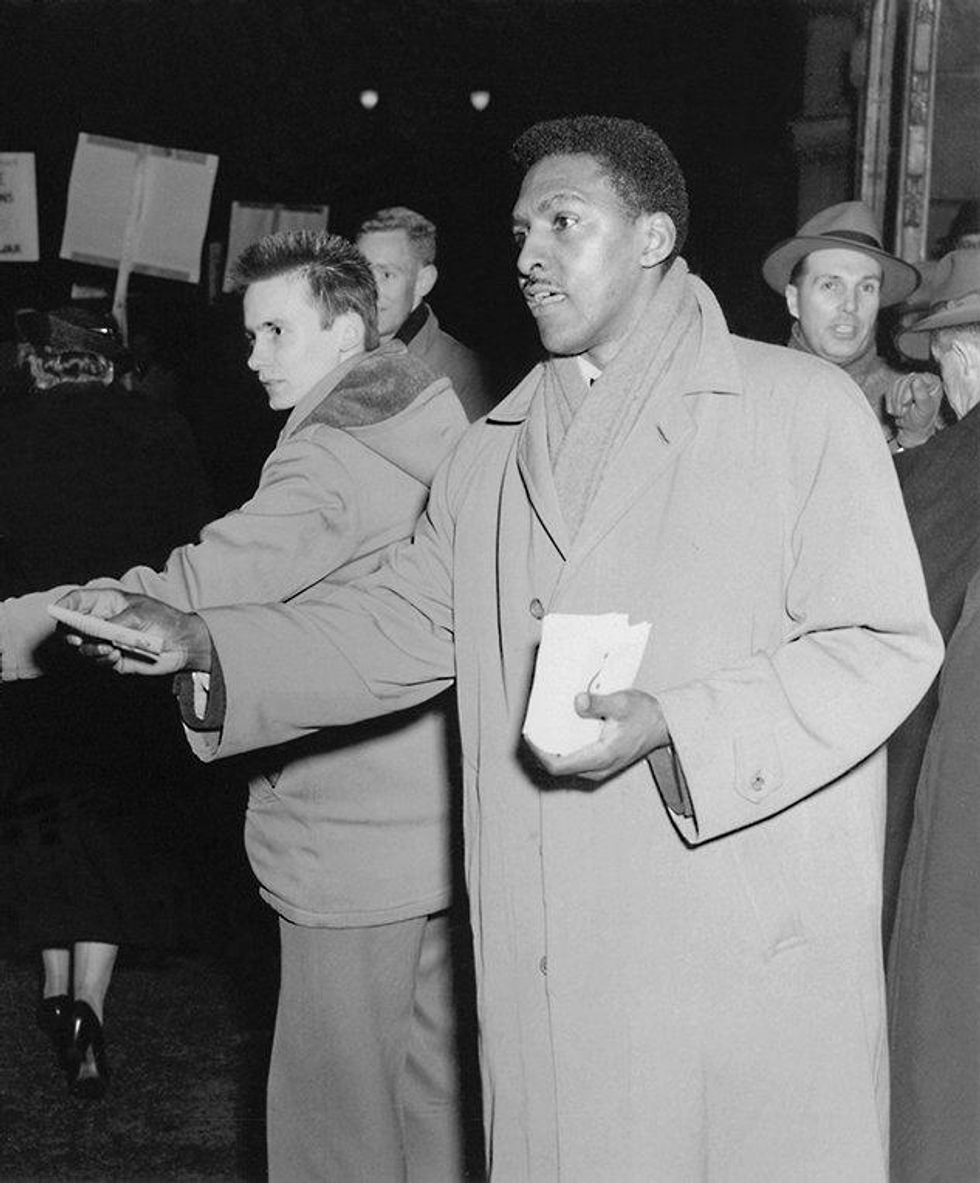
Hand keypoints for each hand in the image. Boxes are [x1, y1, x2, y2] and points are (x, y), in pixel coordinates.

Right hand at [54, 588, 212, 675]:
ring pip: (82, 647)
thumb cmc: (165, 620)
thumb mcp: (140, 615)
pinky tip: (117, 655)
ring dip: (91, 649)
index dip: (64, 606)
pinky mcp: (113, 658)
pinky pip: (98, 661)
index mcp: (106, 602)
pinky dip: (104, 659)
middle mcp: (101, 621)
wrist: (184, 643)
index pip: (76, 601)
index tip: (58, 613)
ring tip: (110, 649)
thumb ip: (116, 622)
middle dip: (70, 634)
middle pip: (71, 627)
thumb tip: (97, 632)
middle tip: (78, 639)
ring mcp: (106, 640)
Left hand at [526, 688, 669, 783]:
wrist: (665, 725)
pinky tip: (560, 733)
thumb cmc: (646, 715)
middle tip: (534, 729)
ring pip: (567, 767)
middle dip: (542, 750)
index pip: (558, 766)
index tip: (530, 736)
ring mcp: (600, 769)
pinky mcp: (602, 764)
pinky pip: (575, 762)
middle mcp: (598, 769)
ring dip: (552, 751)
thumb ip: (599, 703)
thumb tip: (577, 702)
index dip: (539, 752)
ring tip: (543, 730)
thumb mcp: (622, 703)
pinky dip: (563, 750)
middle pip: (559, 768)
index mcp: (601, 757)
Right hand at [887, 372, 942, 446]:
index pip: (916, 378)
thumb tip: (916, 380)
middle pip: (904, 381)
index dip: (907, 390)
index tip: (905, 403)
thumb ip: (922, 395)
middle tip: (903, 411)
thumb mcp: (924, 409)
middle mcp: (922, 379)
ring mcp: (910, 382)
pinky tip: (895, 411)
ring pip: (895, 385)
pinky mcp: (899, 388)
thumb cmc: (922, 420)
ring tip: (900, 413)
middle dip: (900, 398)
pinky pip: (889, 390)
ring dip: (894, 402)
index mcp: (933, 382)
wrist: (913, 428)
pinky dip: (890, 402)